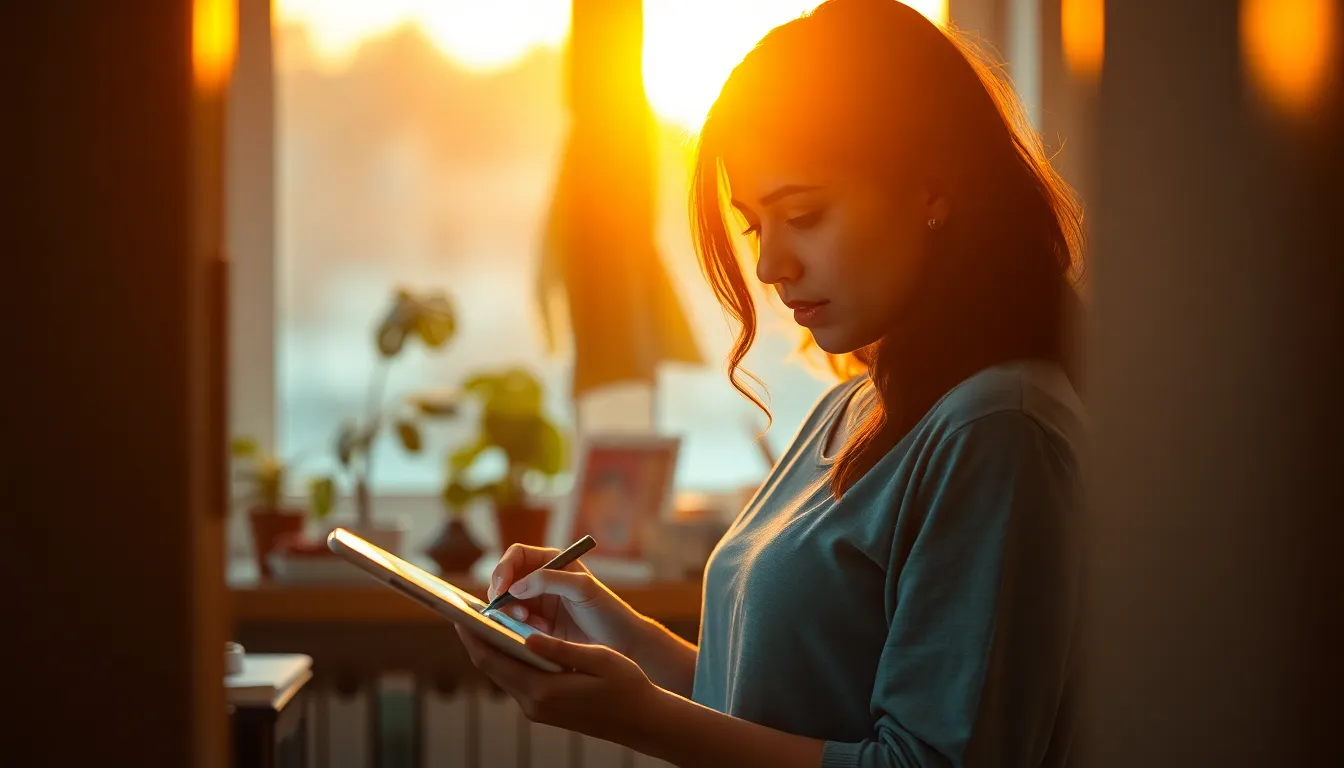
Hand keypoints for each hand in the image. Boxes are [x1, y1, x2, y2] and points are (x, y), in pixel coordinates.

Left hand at [455, 625, 661, 744]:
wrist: (643, 721)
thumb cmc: (627, 686)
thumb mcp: (596, 658)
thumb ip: (558, 649)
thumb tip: (526, 636)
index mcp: (543, 690)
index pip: (493, 659)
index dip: (473, 634)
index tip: (459, 612)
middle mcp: (534, 704)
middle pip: (492, 667)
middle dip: (478, 638)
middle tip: (469, 610)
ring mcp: (538, 710)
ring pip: (503, 674)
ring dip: (494, 648)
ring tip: (488, 619)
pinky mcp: (545, 710)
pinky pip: (518, 680)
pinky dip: (510, 659)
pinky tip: (515, 640)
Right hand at [488, 544, 648, 656]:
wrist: (621, 644)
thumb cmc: (607, 611)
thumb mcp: (582, 588)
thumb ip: (549, 580)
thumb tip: (515, 587)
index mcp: (552, 562)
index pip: (516, 556)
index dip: (503, 569)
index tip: (501, 590)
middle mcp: (541, 580)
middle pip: (505, 580)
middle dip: (503, 596)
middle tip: (518, 614)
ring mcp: (538, 604)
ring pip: (507, 604)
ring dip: (511, 614)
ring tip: (530, 624)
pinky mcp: (537, 626)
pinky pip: (514, 624)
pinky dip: (519, 628)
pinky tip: (542, 633)